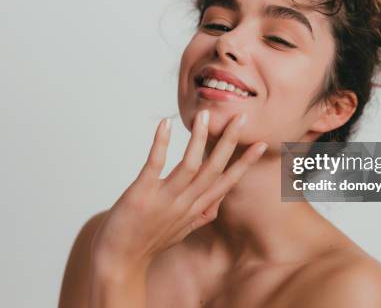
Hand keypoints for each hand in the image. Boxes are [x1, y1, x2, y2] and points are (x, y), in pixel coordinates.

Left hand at [90, 110, 267, 270]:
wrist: (119, 263)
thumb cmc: (148, 243)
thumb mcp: (182, 230)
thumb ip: (201, 215)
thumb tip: (215, 205)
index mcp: (195, 209)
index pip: (226, 182)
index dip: (244, 163)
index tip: (261, 144)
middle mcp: (185, 203)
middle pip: (213, 169)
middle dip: (229, 142)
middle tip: (240, 117)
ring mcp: (164, 199)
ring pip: (189, 165)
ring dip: (199, 139)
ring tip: (205, 116)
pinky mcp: (141, 195)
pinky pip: (154, 165)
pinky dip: (160, 143)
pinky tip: (165, 124)